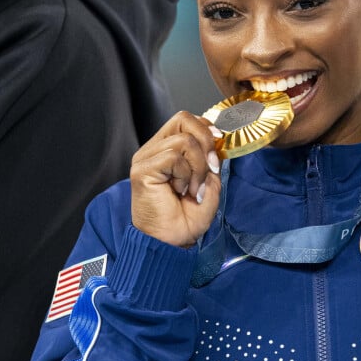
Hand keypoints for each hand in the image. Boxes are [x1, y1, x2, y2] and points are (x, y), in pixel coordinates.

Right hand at [131, 111, 221, 246]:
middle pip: (183, 119)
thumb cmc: (186, 218)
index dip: (207, 129)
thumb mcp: (209, 183)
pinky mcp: (142, 169)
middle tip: (210, 169)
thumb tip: (218, 141)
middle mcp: (153, 149)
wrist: (172, 242)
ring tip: (193, 189)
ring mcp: (145, 158)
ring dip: (197, 167)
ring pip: (183, 141)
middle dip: (206, 142)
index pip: (186, 120)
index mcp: (166, 149)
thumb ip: (210, 159)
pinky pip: (174, 156)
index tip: (218, 149)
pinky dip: (186, 174)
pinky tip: (181, 191)